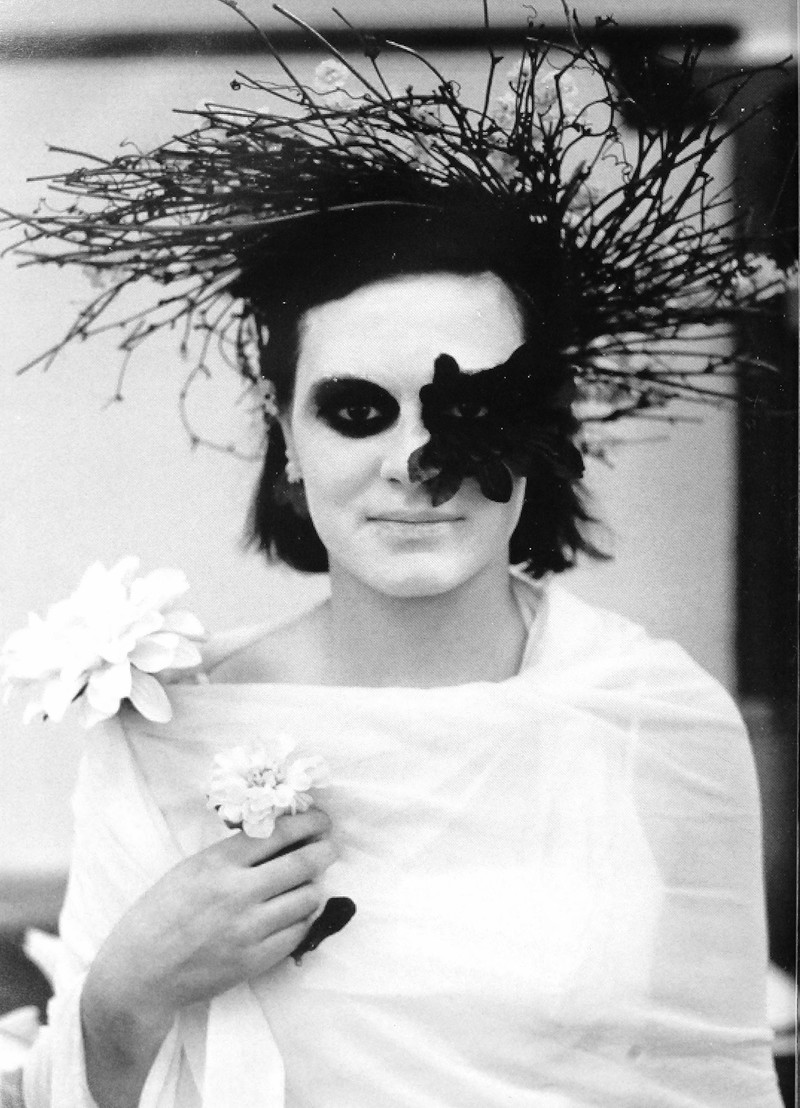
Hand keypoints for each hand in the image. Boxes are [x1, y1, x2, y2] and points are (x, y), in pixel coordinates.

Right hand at [80, 808, 334, 1106]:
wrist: (140, 971)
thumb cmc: (162, 912)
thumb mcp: (191, 868)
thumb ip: (234, 854)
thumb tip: (280, 836)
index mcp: (218, 864)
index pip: (278, 833)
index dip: (308, 823)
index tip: (321, 820)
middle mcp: (237, 893)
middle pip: (303, 863)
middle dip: (324, 851)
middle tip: (329, 846)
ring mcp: (248, 930)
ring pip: (307, 898)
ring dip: (314, 886)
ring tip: (309, 882)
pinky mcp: (254, 960)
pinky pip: (298, 933)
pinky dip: (303, 918)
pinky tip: (296, 912)